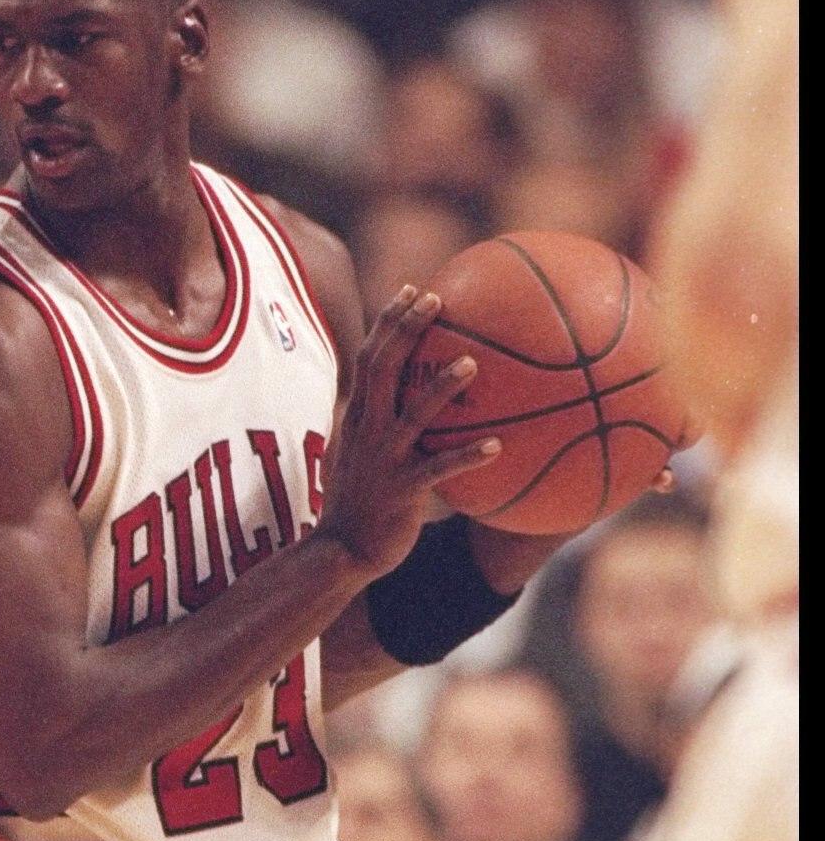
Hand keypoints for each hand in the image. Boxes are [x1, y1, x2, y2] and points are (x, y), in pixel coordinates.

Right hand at [321, 289, 500, 576]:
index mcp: (359, 416)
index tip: (413, 289)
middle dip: (406, 329)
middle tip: (435, 299)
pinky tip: (498, 447)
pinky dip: (467, 457)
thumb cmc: (362, 502)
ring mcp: (383, 458)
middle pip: (383, 367)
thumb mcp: (362, 454)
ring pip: (412, 415)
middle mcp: (367, 429)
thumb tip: (421, 399)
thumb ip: (384, 424)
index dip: (388, 320)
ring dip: (441, 388)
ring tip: (471, 365)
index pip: (369, 356)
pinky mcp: (401, 490)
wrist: (342, 551)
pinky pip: (439, 469)